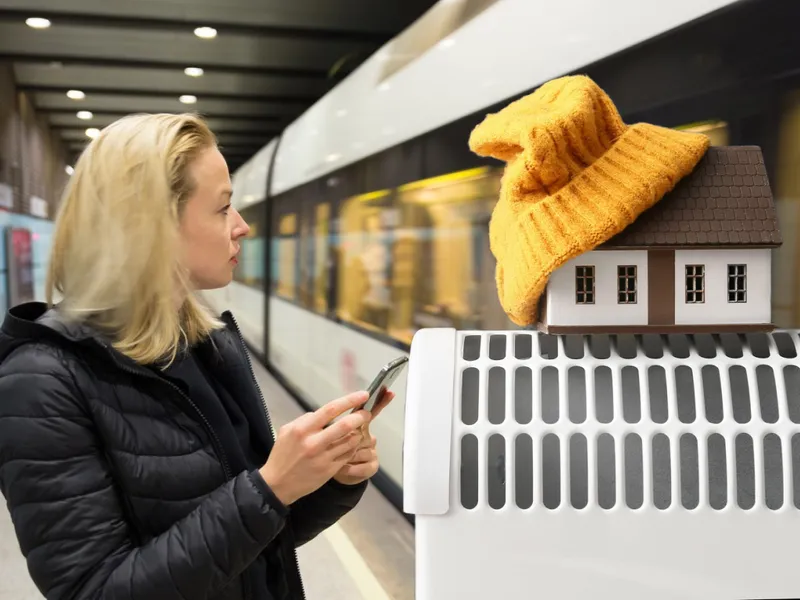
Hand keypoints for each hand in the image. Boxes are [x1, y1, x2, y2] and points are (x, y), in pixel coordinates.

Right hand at [259, 391, 370, 505]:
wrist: (277, 484)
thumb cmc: (282, 455)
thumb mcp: (287, 431)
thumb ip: (305, 420)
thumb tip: (322, 413)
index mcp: (302, 429)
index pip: (330, 410)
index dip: (349, 400)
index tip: (363, 395)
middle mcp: (314, 443)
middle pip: (345, 426)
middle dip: (360, 417)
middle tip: (366, 413)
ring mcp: (323, 458)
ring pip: (350, 441)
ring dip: (358, 433)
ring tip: (359, 429)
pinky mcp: (329, 470)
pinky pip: (348, 455)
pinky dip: (353, 447)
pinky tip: (351, 444)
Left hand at [333, 391, 394, 485]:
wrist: (329, 474)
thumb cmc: (329, 451)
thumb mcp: (327, 436)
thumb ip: (331, 425)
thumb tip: (328, 412)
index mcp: (359, 426)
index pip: (372, 411)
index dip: (381, 402)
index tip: (389, 392)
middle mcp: (369, 437)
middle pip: (364, 433)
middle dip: (349, 440)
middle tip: (334, 445)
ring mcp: (372, 452)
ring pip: (362, 450)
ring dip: (346, 456)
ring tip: (334, 460)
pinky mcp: (372, 467)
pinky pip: (362, 466)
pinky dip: (349, 468)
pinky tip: (341, 469)